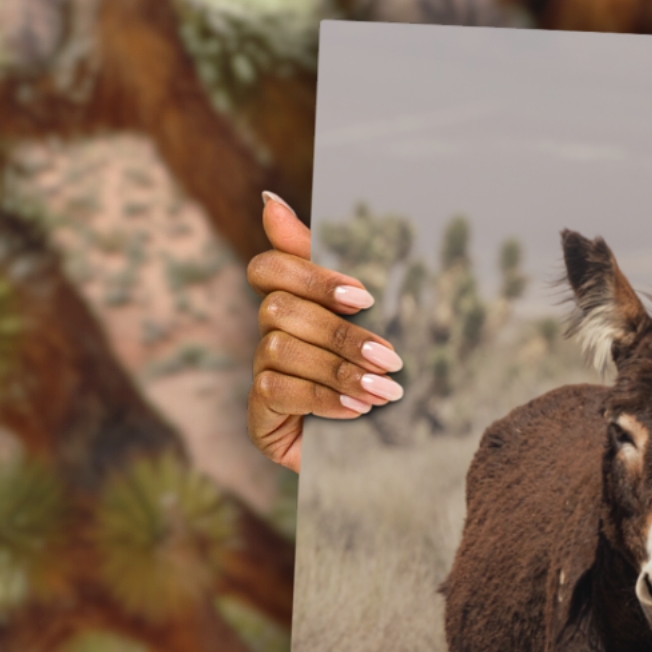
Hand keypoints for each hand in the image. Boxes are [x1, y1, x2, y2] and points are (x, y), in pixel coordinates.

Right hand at [245, 192, 404, 472]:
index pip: (269, 268)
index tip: (363, 296)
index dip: (310, 275)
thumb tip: (270, 199)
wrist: (376, 452)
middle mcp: (268, 335)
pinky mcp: (259, 415)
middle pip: (280, 310)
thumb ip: (328, 264)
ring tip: (386, 391)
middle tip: (391, 356)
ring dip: (340, 370)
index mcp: (293, 304)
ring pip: (281, 351)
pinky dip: (324, 399)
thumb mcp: (367, 321)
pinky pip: (279, 392)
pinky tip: (358, 412)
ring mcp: (260, 375)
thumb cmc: (374, 376)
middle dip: (341, 333)